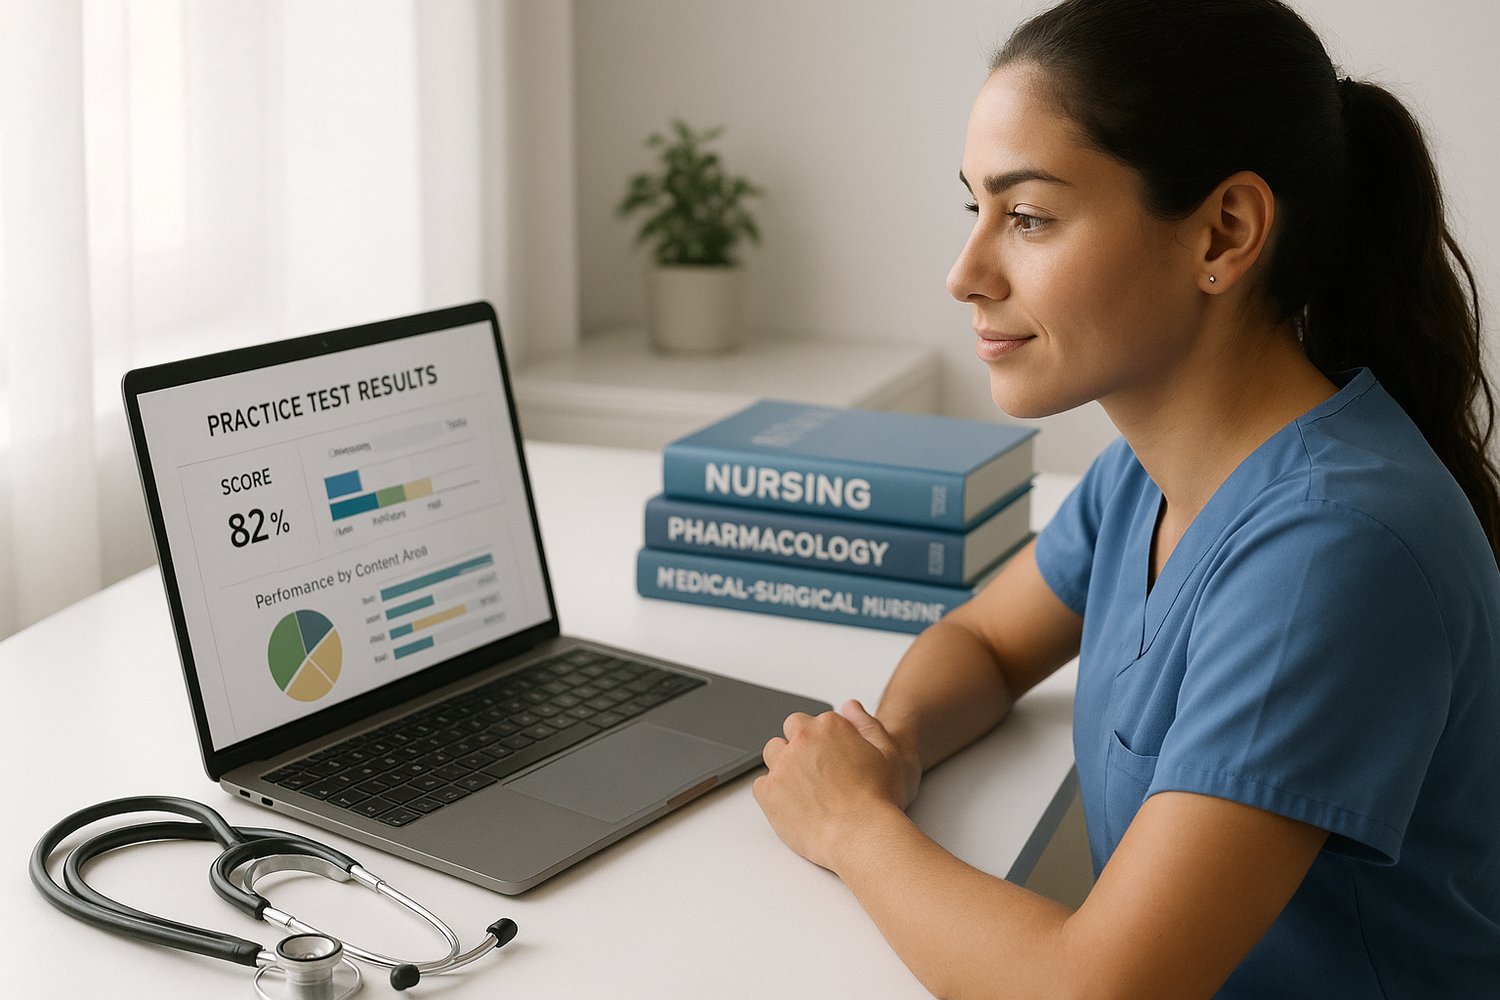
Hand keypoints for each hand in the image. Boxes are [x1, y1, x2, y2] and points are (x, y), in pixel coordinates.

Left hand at [752, 700, 914, 871]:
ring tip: (805, 790)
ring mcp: (782, 765)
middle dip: (800, 746)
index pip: (813, 722)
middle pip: (790, 732)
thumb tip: (850, 707)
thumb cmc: (880, 799)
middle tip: (817, 772)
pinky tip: (795, 806)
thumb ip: (867, 725)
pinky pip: (761, 785)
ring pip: (772, 755)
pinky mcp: (768, 792)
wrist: (862, 835)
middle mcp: (802, 740)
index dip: (823, 741)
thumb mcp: (889, 753)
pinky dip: (773, 794)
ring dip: (784, 766)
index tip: (831, 758)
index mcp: (829, 727)